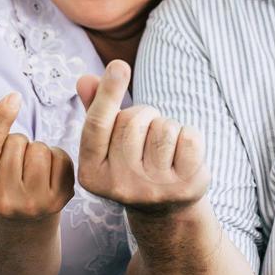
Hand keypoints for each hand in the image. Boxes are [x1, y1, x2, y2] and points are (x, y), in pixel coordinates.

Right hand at [0, 89, 73, 220]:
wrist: (23, 216)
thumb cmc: (0, 175)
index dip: (0, 117)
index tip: (14, 96)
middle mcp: (2, 202)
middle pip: (17, 143)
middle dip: (17, 141)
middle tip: (14, 160)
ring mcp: (31, 205)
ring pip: (40, 150)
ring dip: (37, 148)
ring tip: (29, 166)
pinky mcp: (57, 202)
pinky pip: (61, 158)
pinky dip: (56, 157)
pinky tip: (46, 173)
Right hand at [74, 60, 209, 214]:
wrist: (164, 209)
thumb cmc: (132, 164)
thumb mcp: (108, 143)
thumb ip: (96, 111)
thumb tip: (85, 79)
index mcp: (91, 175)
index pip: (97, 125)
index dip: (109, 92)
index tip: (119, 65)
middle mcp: (120, 186)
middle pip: (132, 121)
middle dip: (143, 115)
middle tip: (145, 134)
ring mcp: (153, 190)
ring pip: (163, 128)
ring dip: (166, 126)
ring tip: (162, 148)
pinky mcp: (185, 187)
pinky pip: (189, 137)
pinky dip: (189, 136)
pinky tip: (182, 155)